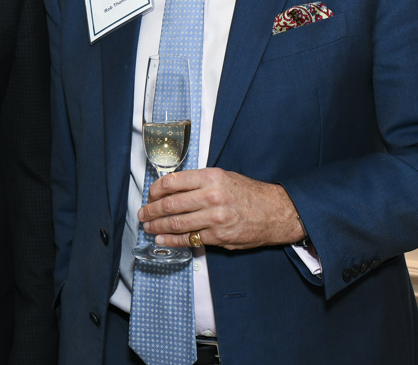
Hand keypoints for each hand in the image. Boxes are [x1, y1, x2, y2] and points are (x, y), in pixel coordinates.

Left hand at [138, 168, 303, 249]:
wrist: (275, 212)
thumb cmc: (248, 193)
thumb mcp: (224, 177)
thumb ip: (198, 182)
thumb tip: (170, 190)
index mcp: (211, 177)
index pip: (173, 182)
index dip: (156, 190)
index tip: (150, 195)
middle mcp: (212, 196)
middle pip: (170, 204)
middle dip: (151, 210)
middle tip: (142, 213)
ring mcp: (215, 218)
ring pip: (177, 223)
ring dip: (158, 226)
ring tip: (148, 227)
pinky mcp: (219, 236)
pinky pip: (189, 239)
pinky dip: (172, 241)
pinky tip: (162, 240)